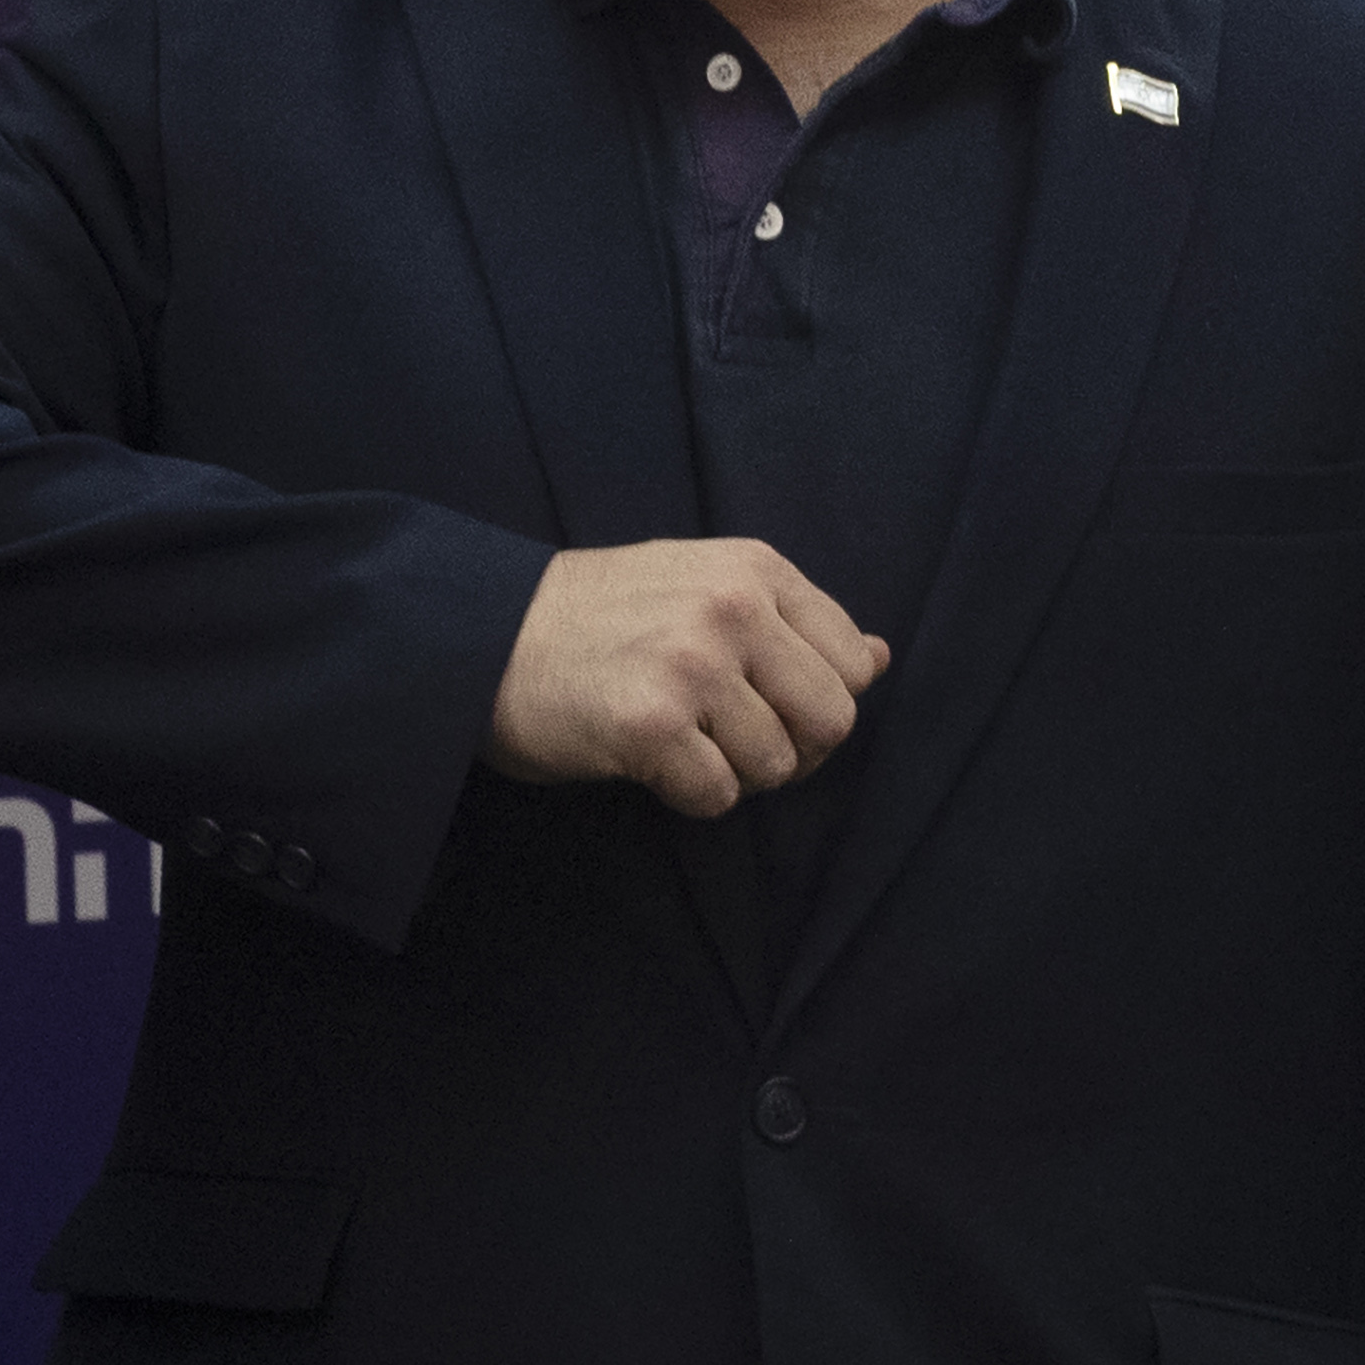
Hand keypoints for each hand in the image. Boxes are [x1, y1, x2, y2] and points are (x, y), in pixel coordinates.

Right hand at [483, 540, 884, 816]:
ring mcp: (692, 665)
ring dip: (733, 772)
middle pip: (832, 720)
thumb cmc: (596, 617)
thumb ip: (790, 621)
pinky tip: (651, 764)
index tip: (766, 704)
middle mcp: (731, 608)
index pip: (852, 664)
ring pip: (775, 765)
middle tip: (731, 742)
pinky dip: (690, 796)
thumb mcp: (700, 586)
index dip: (818, 702)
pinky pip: (718, 796)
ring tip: (680, 742)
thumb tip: (880, 657)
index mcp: (753, 569)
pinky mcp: (651, 725)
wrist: (484, 635)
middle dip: (792, 750)